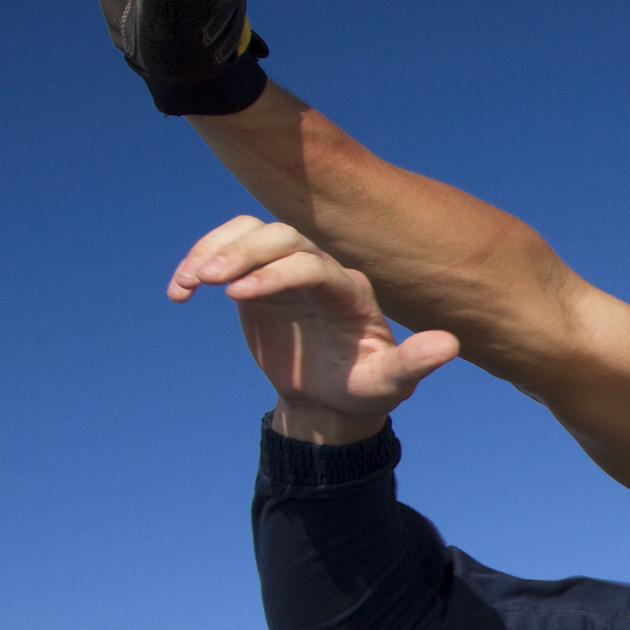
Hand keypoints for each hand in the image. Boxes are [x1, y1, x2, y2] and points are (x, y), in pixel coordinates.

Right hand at [170, 218, 458, 442]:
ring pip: (251, 233)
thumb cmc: (366, 387)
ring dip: (216, 249)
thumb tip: (450, 345)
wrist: (332, 396)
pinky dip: (198, 261)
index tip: (240, 297)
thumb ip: (415, 363)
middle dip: (244, 252)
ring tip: (190, 282)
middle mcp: (319, 269)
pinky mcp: (257, 275)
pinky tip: (179, 292)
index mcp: (350, 288)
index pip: (313, 264)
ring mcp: (286, 268)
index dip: (277, 273)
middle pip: (280, 236)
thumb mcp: (390, 383)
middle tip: (209, 280)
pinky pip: (226, 250)